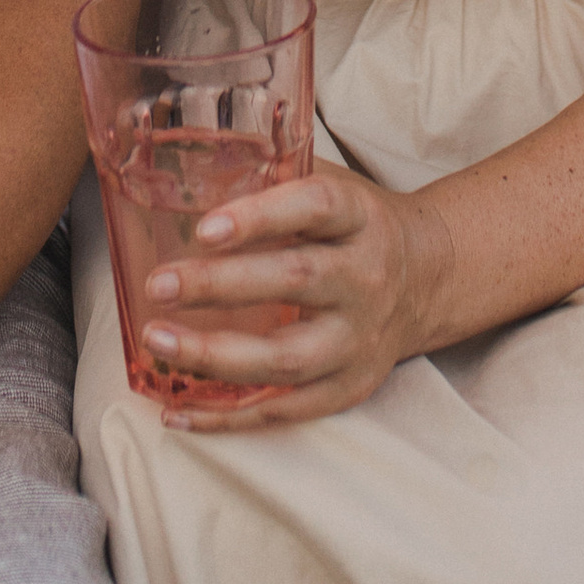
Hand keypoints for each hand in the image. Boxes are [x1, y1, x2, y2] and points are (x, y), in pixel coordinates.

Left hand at [136, 163, 453, 427]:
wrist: (425, 279)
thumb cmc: (353, 227)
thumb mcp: (332, 186)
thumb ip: (273, 176)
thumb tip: (184, 167)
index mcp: (359, 218)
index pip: (315, 208)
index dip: (260, 217)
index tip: (205, 229)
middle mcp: (365, 278)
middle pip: (295, 281)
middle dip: (220, 286)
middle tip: (159, 285)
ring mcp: (359, 340)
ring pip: (287, 359)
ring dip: (216, 356)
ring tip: (158, 342)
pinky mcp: (348, 387)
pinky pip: (284, 411)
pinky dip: (228, 416)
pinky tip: (177, 410)